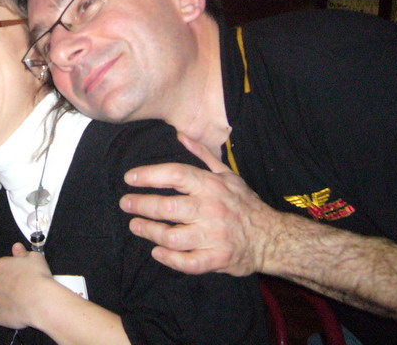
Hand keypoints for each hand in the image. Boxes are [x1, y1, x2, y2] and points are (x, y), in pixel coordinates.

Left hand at [0, 242, 53, 329]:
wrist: (40, 301)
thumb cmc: (37, 278)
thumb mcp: (34, 257)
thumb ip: (22, 252)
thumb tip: (17, 248)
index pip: (1, 266)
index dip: (12, 270)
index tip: (19, 274)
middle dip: (7, 285)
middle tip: (21, 287)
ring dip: (7, 299)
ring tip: (23, 300)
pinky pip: (2, 314)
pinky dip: (10, 313)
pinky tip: (21, 310)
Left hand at [119, 134, 278, 275]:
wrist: (271, 237)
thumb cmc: (244, 204)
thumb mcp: (227, 174)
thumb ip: (201, 155)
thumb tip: (179, 135)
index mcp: (211, 186)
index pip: (175, 174)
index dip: (149, 175)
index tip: (130, 178)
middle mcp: (211, 209)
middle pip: (167, 207)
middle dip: (141, 205)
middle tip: (125, 203)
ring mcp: (213, 236)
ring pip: (172, 236)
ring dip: (149, 231)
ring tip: (136, 226)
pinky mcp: (215, 259)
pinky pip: (186, 262)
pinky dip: (168, 258)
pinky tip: (157, 251)